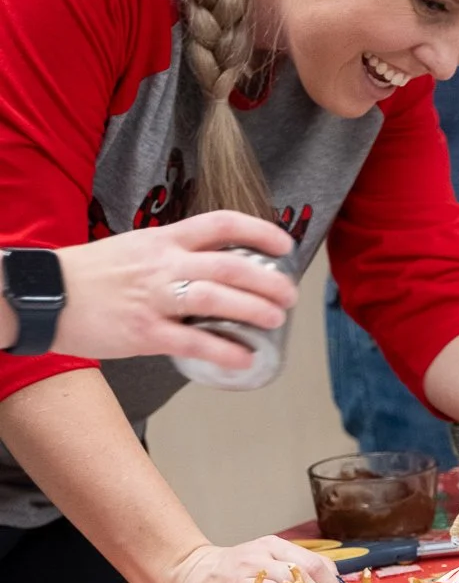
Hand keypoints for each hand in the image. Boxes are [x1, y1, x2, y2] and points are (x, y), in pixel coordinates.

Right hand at [51, 213, 297, 365]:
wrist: (45, 294)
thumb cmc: (91, 275)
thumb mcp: (135, 249)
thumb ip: (172, 256)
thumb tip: (210, 271)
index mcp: (163, 240)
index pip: (220, 224)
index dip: (259, 232)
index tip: (285, 244)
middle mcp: (163, 265)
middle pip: (228, 266)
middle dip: (267, 281)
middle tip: (289, 296)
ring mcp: (154, 299)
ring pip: (216, 300)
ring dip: (253, 310)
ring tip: (275, 321)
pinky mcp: (144, 333)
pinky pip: (194, 343)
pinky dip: (224, 351)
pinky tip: (245, 358)